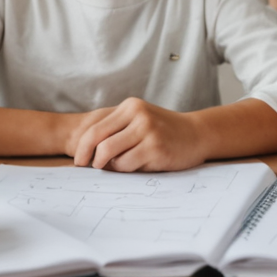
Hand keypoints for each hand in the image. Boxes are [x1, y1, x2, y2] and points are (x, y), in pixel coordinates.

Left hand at [69, 98, 206, 170]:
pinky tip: (136, 166)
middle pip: (98, 140)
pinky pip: (127, 165)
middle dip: (88, 157)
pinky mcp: (156, 149)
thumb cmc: (164, 131)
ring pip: (109, 154)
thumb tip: (87, 152)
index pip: (95, 128)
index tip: (79, 160)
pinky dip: (125, 170)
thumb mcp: (140, 120)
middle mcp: (138, 116)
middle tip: (88, 168)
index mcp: (130, 107)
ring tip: (116, 167)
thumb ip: (117, 130)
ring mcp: (148, 131)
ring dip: (108, 166)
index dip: (82, 147)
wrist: (197, 134)